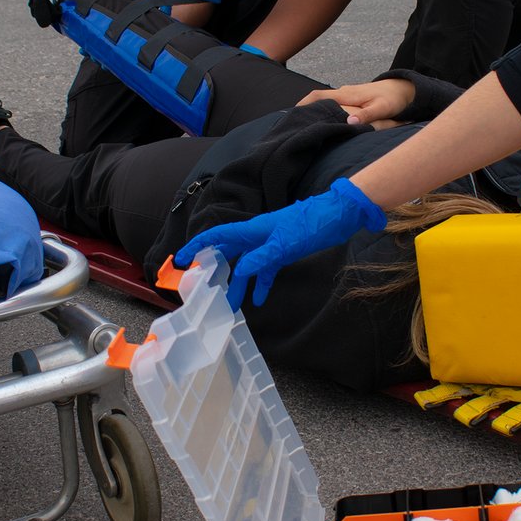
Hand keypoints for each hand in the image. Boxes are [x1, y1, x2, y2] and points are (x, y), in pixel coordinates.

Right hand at [174, 177, 385, 307]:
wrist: (339, 215)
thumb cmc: (312, 223)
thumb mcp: (285, 243)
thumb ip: (262, 258)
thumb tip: (239, 273)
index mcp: (252, 231)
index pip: (218, 237)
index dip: (198, 246)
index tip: (181, 259)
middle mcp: (257, 236)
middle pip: (229, 254)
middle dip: (215, 271)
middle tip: (203, 289)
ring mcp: (270, 244)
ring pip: (247, 265)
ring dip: (239, 284)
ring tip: (231, 306)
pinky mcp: (283, 251)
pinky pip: (266, 269)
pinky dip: (261, 283)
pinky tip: (259, 299)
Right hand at [297, 78, 415, 125]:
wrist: (403, 90)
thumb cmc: (393, 100)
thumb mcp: (382, 109)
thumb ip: (367, 115)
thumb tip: (349, 122)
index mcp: (347, 95)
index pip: (319, 95)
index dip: (303, 103)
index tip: (292, 114)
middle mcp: (344, 92)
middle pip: (317, 98)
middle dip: (304, 109)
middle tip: (292, 124)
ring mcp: (347, 94)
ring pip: (324, 101)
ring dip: (314, 110)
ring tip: (303, 126)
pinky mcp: (351, 98)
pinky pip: (332, 103)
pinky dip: (323, 110)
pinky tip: (322, 122)